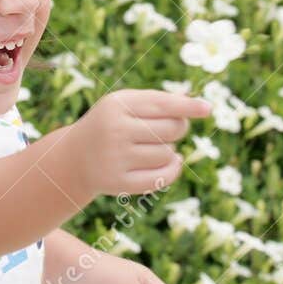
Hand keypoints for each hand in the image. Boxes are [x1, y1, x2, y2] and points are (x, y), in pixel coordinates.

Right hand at [66, 89, 212, 199]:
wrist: (75, 157)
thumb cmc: (110, 124)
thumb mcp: (125, 104)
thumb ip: (158, 100)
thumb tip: (197, 104)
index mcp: (117, 105)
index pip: (163, 105)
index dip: (188, 107)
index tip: (207, 109)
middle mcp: (115, 130)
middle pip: (172, 129)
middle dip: (178, 128)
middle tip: (169, 129)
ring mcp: (115, 158)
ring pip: (168, 154)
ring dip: (170, 150)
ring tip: (154, 147)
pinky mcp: (118, 183)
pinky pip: (162, 178)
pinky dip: (173, 170)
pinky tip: (173, 162)